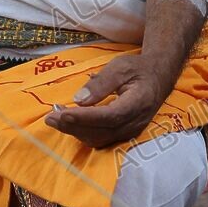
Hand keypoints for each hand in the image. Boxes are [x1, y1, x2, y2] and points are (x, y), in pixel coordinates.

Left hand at [44, 57, 165, 148]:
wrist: (157, 78)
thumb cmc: (138, 69)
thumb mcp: (121, 67)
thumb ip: (101, 83)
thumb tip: (79, 99)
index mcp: (138, 103)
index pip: (109, 116)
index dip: (85, 118)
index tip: (63, 114)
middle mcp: (135, 122)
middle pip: (101, 131)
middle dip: (73, 126)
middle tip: (50, 117)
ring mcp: (131, 131)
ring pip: (100, 138)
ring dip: (75, 131)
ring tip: (54, 119)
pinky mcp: (124, 134)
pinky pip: (101, 139)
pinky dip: (83, 133)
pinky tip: (68, 123)